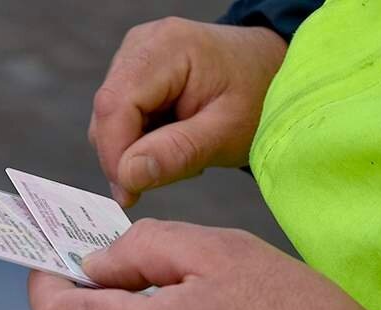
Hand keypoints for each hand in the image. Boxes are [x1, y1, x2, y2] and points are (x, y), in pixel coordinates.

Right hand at [88, 18, 286, 206]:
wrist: (274, 71)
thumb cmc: (260, 96)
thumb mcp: (227, 132)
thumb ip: (177, 153)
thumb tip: (127, 176)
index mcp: (166, 48)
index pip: (114, 106)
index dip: (114, 155)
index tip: (129, 195)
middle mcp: (141, 44)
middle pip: (107, 113)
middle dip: (126, 155)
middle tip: (170, 173)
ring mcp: (135, 55)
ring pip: (108, 119)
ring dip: (135, 148)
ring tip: (181, 151)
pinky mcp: (134, 71)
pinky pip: (119, 116)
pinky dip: (140, 138)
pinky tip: (173, 138)